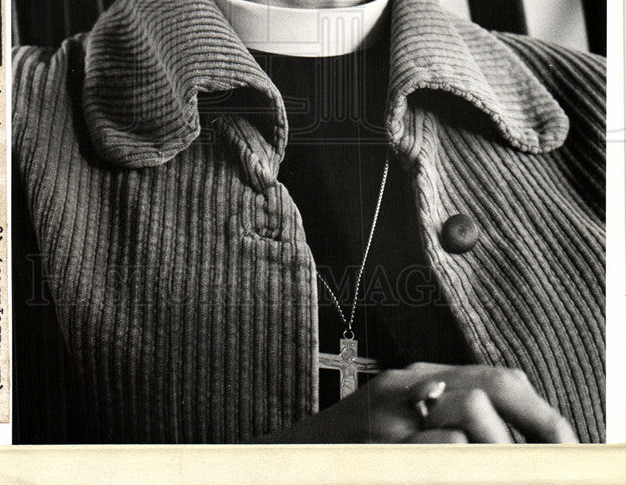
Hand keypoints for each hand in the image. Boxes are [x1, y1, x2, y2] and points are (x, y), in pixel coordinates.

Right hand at [259, 362, 577, 443]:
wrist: (284, 463)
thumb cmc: (345, 451)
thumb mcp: (395, 419)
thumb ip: (441, 413)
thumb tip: (505, 434)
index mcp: (416, 381)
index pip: (498, 380)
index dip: (543, 414)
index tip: (567, 445)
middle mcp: (406, 392)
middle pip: (494, 390)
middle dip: (540, 426)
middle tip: (560, 458)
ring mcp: (391, 424)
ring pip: (472, 422)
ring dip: (503, 453)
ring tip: (513, 469)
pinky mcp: (383, 453)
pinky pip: (443, 453)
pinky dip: (464, 464)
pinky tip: (467, 471)